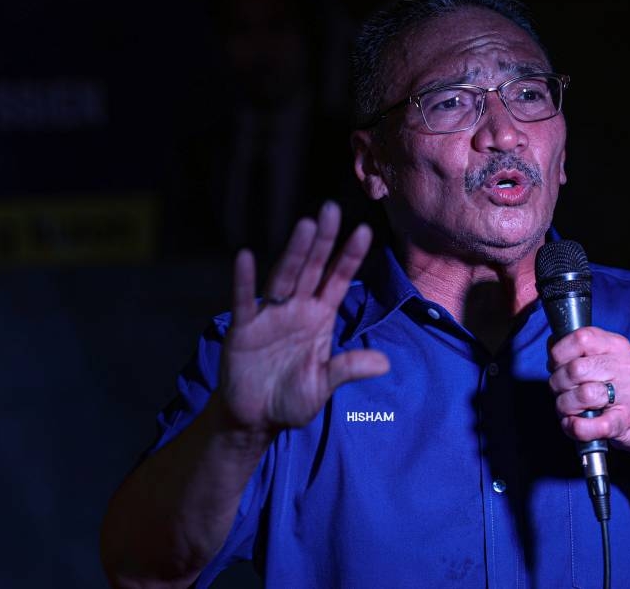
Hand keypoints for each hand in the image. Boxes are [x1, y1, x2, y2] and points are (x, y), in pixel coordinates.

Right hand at [220, 202, 389, 434]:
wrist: (255, 420)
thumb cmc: (291, 398)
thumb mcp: (324, 385)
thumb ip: (348, 369)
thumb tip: (385, 363)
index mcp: (319, 317)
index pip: (338, 280)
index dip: (350, 256)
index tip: (364, 230)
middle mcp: (296, 309)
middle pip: (312, 268)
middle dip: (323, 240)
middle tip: (332, 209)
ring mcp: (270, 315)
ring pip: (284, 277)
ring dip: (294, 252)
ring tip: (306, 225)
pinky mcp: (244, 329)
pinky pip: (245, 301)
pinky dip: (244, 281)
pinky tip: (245, 257)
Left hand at [548, 327, 629, 464]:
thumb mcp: (614, 360)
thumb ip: (586, 352)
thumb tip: (552, 345)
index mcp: (618, 347)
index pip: (581, 337)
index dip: (560, 352)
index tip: (556, 365)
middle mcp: (624, 367)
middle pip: (575, 369)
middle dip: (558, 384)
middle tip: (560, 392)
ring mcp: (627, 395)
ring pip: (581, 395)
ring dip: (564, 406)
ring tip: (567, 410)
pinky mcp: (624, 422)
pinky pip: (591, 425)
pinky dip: (575, 427)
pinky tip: (574, 425)